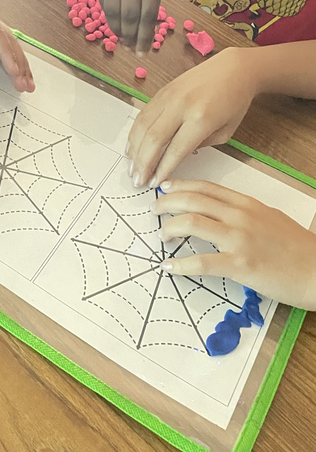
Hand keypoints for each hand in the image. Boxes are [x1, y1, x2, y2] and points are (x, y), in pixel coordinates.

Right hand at [95, 0, 163, 53]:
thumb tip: (147, 29)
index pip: (148, 13)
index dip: (145, 35)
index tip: (144, 51)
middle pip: (130, 15)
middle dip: (131, 37)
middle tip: (133, 51)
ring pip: (113, 11)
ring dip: (118, 30)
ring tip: (123, 42)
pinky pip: (104, 3)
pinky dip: (109, 18)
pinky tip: (115, 27)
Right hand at [127, 49, 256, 186]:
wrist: (233, 69)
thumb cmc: (235, 101)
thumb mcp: (226, 131)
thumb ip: (200, 145)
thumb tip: (175, 156)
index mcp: (201, 119)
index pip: (175, 150)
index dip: (162, 169)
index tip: (155, 184)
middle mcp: (181, 106)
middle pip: (153, 139)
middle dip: (143, 163)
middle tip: (138, 180)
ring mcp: (168, 96)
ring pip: (143, 126)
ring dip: (134, 150)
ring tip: (131, 167)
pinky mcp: (161, 91)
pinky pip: (142, 114)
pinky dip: (135, 133)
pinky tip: (132, 147)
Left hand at [155, 180, 315, 308]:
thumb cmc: (296, 247)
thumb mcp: (268, 217)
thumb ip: (242, 211)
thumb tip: (217, 211)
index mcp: (246, 203)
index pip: (205, 187)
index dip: (180, 185)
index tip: (164, 187)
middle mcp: (240, 216)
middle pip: (192, 200)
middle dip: (166, 202)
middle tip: (154, 210)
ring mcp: (239, 239)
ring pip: (192, 223)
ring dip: (169, 228)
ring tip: (162, 235)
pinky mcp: (240, 265)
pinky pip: (202, 261)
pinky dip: (180, 264)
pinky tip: (169, 266)